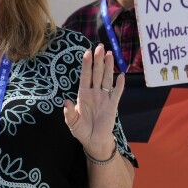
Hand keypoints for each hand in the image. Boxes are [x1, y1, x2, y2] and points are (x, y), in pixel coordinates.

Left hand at [63, 44, 123, 160]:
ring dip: (109, 67)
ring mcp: (104, 98)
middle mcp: (94, 93)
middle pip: (97, 73)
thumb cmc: (81, 130)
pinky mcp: (113, 105)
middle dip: (98, 60)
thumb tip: (66, 102)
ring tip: (110, 54)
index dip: (86, 65)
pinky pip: (117, 93)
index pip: (85, 76)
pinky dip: (120, 85)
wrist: (93, 140)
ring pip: (107, 79)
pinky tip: (122, 75)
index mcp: (83, 94)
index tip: (87, 53)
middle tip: (100, 47)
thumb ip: (69, 112)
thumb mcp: (72, 122)